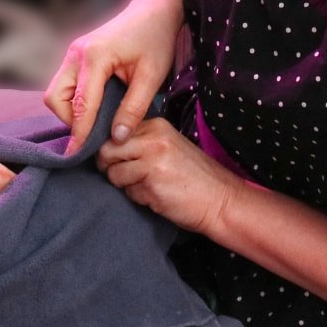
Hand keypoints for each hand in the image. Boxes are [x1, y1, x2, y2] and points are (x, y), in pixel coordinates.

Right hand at [44, 0, 182, 149]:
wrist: (154, 9)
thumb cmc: (156, 39)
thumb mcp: (152, 76)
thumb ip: (134, 109)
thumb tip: (117, 138)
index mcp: (94, 57)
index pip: (81, 105)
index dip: (80, 133)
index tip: (79, 156)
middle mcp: (76, 54)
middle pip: (55, 99)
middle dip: (71, 121)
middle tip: (96, 133)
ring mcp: (73, 52)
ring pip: (56, 92)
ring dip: (71, 111)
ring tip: (99, 121)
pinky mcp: (76, 55)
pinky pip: (65, 84)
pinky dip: (75, 100)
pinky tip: (98, 107)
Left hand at [98, 118, 243, 234]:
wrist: (221, 200)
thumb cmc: (194, 177)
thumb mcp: (168, 148)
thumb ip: (141, 143)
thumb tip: (104, 150)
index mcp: (156, 126)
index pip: (114, 133)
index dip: (112, 151)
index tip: (122, 161)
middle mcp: (152, 139)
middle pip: (106, 151)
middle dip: (111, 168)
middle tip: (129, 178)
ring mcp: (151, 161)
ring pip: (114, 174)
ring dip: (126, 186)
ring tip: (150, 187)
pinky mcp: (151, 184)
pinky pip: (128, 193)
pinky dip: (138, 198)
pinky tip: (158, 196)